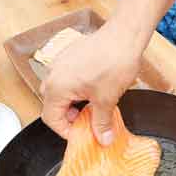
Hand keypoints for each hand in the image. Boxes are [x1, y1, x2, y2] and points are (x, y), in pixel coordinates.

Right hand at [40, 24, 142, 144]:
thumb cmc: (113, 62)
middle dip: (71, 118)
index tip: (82, 137)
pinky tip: (96, 91)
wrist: (124, 35)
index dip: (66, 132)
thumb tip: (103, 139)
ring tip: (96, 107)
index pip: (51, 119)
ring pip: (61, 92)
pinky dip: (78, 90)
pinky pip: (68, 79)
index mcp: (56, 87)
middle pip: (54, 106)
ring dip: (76, 104)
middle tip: (90, 123)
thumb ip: (101, 123)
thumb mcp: (107, 99)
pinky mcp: (70, 56)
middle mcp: (53, 75)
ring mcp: (60, 63)